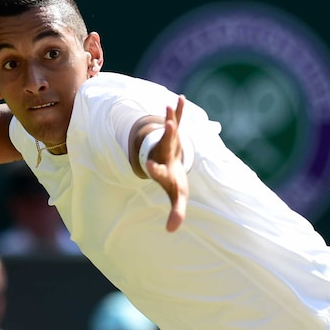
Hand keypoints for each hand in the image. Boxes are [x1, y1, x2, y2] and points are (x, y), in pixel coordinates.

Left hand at [145, 96, 189, 232]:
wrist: (166, 164)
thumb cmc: (173, 181)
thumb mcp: (177, 197)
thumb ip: (175, 213)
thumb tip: (170, 231)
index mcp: (163, 171)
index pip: (158, 171)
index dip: (155, 168)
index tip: (150, 165)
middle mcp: (163, 155)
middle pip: (165, 146)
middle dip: (167, 137)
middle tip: (169, 127)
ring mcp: (167, 143)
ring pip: (169, 131)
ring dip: (170, 119)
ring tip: (168, 107)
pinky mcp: (174, 134)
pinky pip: (178, 121)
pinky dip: (179, 111)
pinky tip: (179, 98)